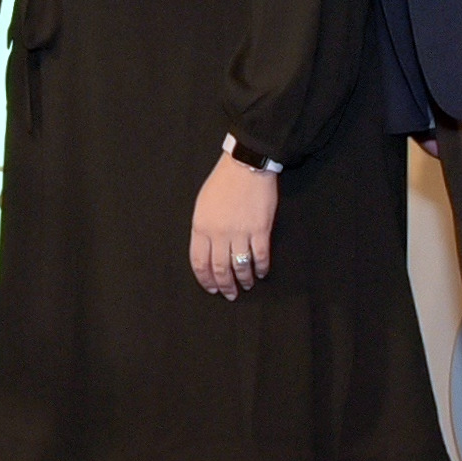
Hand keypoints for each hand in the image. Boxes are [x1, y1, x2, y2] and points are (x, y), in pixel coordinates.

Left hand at [189, 154, 280, 299]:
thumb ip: (203, 228)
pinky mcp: (260, 229)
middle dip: (224, 286)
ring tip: (246, 285)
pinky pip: (260, 256)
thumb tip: (207, 250)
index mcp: (201, 227)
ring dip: (243, 280)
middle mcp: (219, 233)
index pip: (199, 262)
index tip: (211, 288)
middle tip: (230, 294)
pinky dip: (261, 268)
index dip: (205, 279)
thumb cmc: (222, 183)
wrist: (245, 166)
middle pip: (220, 269)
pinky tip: (261, 273)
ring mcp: (240, 232)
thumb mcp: (202, 205)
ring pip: (240, 266)